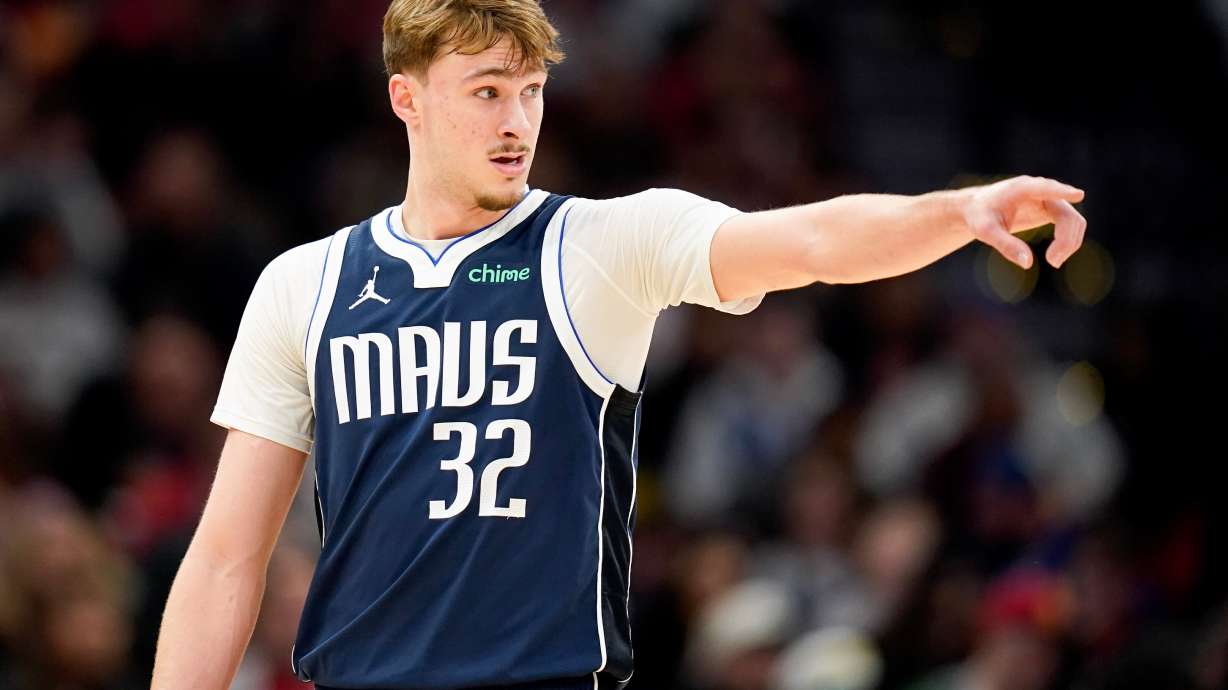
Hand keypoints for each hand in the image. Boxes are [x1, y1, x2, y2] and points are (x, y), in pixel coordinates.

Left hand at [961, 175, 1086, 269]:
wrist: (977, 209)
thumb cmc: (979, 216)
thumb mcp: (985, 231)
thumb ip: (1005, 245)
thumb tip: (1028, 263)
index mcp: (1022, 188)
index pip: (1046, 188)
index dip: (1062, 191)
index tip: (1079, 195)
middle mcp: (1039, 190)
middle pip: (1066, 213)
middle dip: (1066, 239)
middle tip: (1053, 262)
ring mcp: (1048, 199)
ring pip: (1072, 219)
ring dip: (1069, 242)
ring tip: (1053, 262)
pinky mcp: (1050, 209)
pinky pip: (1069, 223)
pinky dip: (1067, 240)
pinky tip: (1054, 256)